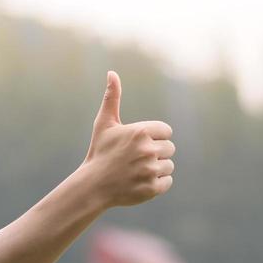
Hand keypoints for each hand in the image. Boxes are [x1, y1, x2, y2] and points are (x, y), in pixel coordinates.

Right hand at [74, 72, 174, 209]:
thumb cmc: (99, 152)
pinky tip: (140, 181)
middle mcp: (147, 150)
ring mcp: (150, 170)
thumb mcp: (104, 124)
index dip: (154, 138)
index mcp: (140, 132)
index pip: (166, 131)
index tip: (138, 145)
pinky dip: (157, 183)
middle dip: (155, 153)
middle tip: (136, 160)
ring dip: (156, 169)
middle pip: (169, 148)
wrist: (92, 186)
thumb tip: (112, 73)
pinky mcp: (152, 188)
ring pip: (169, 166)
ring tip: (137, 171)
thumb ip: (112, 98)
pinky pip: (167, 181)